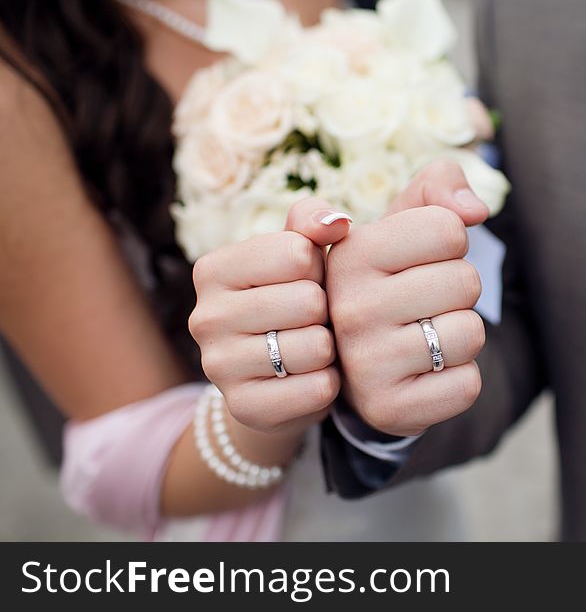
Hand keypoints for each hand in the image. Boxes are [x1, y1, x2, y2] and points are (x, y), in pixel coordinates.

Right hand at [189, 198, 350, 435]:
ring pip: (316, 346)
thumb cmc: (295, 299)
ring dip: (330, 348)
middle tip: (313, 320)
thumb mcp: (301, 254)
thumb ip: (313, 222)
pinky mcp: (245, 408)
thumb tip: (336, 222)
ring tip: (314, 347)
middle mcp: (204, 317)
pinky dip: (329, 383)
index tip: (306, 281)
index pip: (297, 253)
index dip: (318, 268)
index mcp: (213, 269)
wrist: (279, 377)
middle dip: (326, 310)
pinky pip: (318, 388)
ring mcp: (218, 367)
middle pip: (308, 301)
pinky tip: (313, 377)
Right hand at [322, 161, 489, 435]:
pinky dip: (458, 379)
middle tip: (421, 305)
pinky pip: (468, 385)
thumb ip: (437, 186)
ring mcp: (365, 364)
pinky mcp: (388, 409)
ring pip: (470, 333)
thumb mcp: (399, 223)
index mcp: (349, 255)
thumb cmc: (387, 282)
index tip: (417, 260)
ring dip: (459, 335)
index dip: (449, 242)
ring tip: (422, 338)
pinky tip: (425, 374)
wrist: (356, 369)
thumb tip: (475, 210)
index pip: (448, 228)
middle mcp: (349, 309)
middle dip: (456, 291)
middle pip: (465, 281)